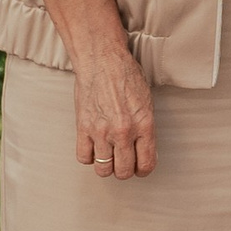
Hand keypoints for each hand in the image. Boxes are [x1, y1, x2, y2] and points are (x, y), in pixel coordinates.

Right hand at [73, 41, 156, 178]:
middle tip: (124, 162)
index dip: (143, 170)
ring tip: (109, 156)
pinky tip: (94, 147)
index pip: (146, 164)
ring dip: (107, 166)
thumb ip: (145, 127)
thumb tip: (144, 149)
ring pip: (103, 169)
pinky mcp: (83, 127)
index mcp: (144, 124)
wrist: (102, 60)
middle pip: (123, 171)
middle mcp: (123, 131)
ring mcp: (101, 131)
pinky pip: (83, 157)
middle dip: (125, 170)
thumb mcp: (146, 102)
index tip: (140, 167)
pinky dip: (89, 156)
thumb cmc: (126, 75)